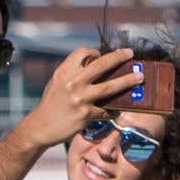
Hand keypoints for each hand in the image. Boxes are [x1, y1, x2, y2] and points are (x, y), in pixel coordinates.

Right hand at [17, 46, 139, 147]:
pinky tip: (120, 110)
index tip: (102, 55)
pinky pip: (106, 110)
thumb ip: (72, 74)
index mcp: (64, 71)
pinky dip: (114, 110)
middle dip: (119, 57)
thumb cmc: (50, 104)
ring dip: (127, 81)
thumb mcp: (56, 83)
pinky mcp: (86, 114)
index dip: (94, 51)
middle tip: (131, 54)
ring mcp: (80, 98)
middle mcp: (73, 82)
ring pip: (110, 86)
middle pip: (101, 64)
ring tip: (139, 78)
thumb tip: (93, 67)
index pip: (83, 52)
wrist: (40, 127)